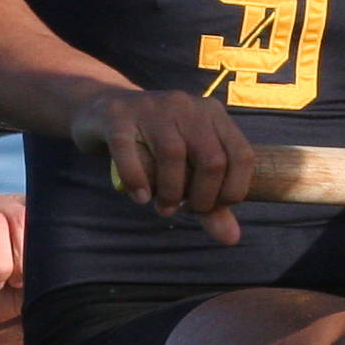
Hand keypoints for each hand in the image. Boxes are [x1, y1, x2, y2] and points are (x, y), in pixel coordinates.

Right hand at [76, 88, 249, 245]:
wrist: (102, 111)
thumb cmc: (153, 146)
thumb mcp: (186, 168)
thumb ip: (211, 202)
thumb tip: (232, 238)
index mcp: (212, 114)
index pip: (242, 156)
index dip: (232, 191)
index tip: (211, 207)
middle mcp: (186, 106)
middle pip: (211, 158)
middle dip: (201, 197)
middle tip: (184, 210)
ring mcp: (151, 107)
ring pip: (172, 153)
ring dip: (170, 192)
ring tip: (163, 207)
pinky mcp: (118, 116)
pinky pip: (129, 150)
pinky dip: (137, 180)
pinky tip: (140, 197)